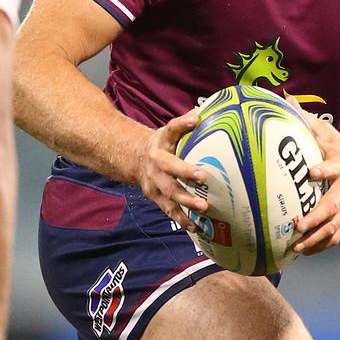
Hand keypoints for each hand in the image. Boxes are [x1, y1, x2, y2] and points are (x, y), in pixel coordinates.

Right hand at [136, 112, 209, 232]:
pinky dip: (181, 219)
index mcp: (161, 144)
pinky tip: (195, 226)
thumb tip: (202, 113)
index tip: (196, 119)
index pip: (172, 130)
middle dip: (186, 174)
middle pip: (170, 169)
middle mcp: (156, 164)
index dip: (183, 124)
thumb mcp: (168, 131)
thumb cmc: (161, 145)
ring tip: (204, 207)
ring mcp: (154, 183)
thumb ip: (184, 124)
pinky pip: (168, 210)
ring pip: (169, 194)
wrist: (135, 161)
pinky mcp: (155, 197)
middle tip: (204, 177)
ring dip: (186, 202)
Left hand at [293, 116, 339, 254]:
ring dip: (317, 238)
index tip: (310, 172)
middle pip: (334, 206)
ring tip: (297, 247)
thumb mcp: (327, 132)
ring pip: (335, 227)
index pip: (332, 168)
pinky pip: (336, 236)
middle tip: (297, 224)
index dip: (323, 170)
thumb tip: (285, 97)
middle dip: (316, 217)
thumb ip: (306, 118)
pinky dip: (321, 246)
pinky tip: (304, 253)